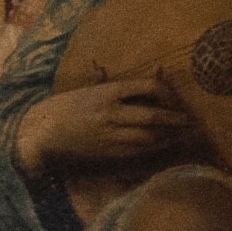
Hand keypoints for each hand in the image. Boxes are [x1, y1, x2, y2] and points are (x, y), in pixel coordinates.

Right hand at [14, 78, 192, 171]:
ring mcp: (109, 134)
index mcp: (106, 92)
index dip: (167, 92)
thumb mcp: (90, 91)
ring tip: (182, 134)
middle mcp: (110, 113)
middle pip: (154, 115)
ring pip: (150, 135)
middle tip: (192, 121)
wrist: (39, 133)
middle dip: (177, 118)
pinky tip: (162, 144)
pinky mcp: (107, 151)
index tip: (175, 97)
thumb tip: (156, 79)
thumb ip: (120, 89)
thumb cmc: (63, 107)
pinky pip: (138, 150)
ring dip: (169, 135)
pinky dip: (154, 147)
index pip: (148, 87)